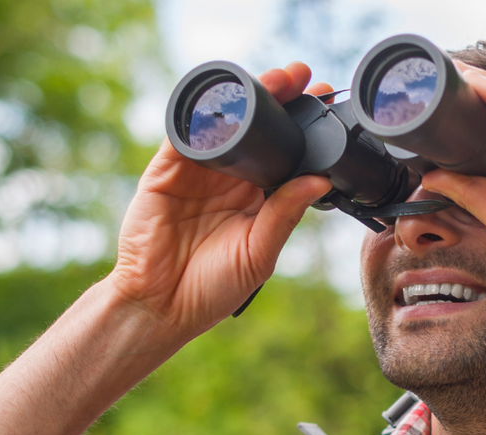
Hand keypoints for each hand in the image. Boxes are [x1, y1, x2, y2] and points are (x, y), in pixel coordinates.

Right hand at [105, 63, 336, 340]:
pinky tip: (223, 103)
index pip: (282, 150)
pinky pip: (182, 136)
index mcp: (256, 195)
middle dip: (277, 98)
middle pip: (254, 127)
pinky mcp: (164, 172)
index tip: (325, 99)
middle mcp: (228, 177)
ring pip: (221, 124)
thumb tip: (320, 180)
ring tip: (273, 80)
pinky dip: (200, 117)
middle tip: (302, 76)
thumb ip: (284, 215)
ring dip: (244, 99)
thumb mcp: (259, 252)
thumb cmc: (211, 288)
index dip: (300, 125)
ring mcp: (196, 171)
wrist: (161, 307)